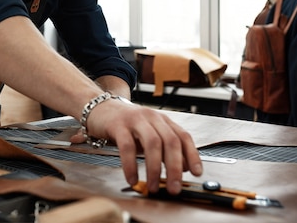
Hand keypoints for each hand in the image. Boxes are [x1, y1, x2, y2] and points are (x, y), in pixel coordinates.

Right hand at [70, 100, 201, 194]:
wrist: (100, 107)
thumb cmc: (126, 125)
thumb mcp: (148, 134)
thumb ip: (164, 148)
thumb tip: (182, 168)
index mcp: (162, 120)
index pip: (183, 136)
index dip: (192, 155)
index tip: (196, 173)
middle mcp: (152, 117)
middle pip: (170, 141)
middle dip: (175, 168)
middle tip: (173, 188)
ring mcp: (135, 119)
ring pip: (152, 143)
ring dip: (154, 168)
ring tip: (153, 186)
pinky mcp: (118, 125)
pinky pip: (127, 147)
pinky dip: (131, 165)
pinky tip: (132, 178)